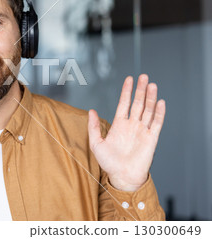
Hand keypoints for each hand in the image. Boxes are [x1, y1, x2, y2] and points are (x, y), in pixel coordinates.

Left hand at [88, 74, 165, 191]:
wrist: (122, 177)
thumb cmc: (109, 162)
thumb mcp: (96, 143)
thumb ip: (93, 127)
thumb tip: (91, 110)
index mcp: (119, 124)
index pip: (124, 103)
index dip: (126, 91)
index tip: (129, 79)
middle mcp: (132, 125)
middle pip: (138, 103)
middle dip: (140, 90)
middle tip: (143, 76)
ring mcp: (142, 131)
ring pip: (148, 110)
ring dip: (151, 97)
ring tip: (151, 85)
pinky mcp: (151, 139)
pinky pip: (157, 123)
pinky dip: (159, 113)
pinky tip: (160, 102)